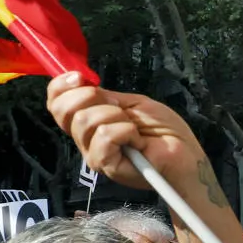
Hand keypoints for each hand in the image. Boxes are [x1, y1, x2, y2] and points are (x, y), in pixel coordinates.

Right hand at [47, 73, 206, 190]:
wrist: (185, 154)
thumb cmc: (165, 131)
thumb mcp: (134, 103)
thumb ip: (106, 96)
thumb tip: (82, 84)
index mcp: (90, 121)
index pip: (56, 102)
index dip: (61, 86)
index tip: (80, 77)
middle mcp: (86, 137)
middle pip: (63, 110)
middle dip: (91, 98)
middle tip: (119, 108)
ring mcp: (92, 152)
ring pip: (85, 120)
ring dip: (117, 117)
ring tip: (135, 129)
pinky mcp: (104, 165)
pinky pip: (104, 137)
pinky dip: (126, 132)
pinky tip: (137, 140)